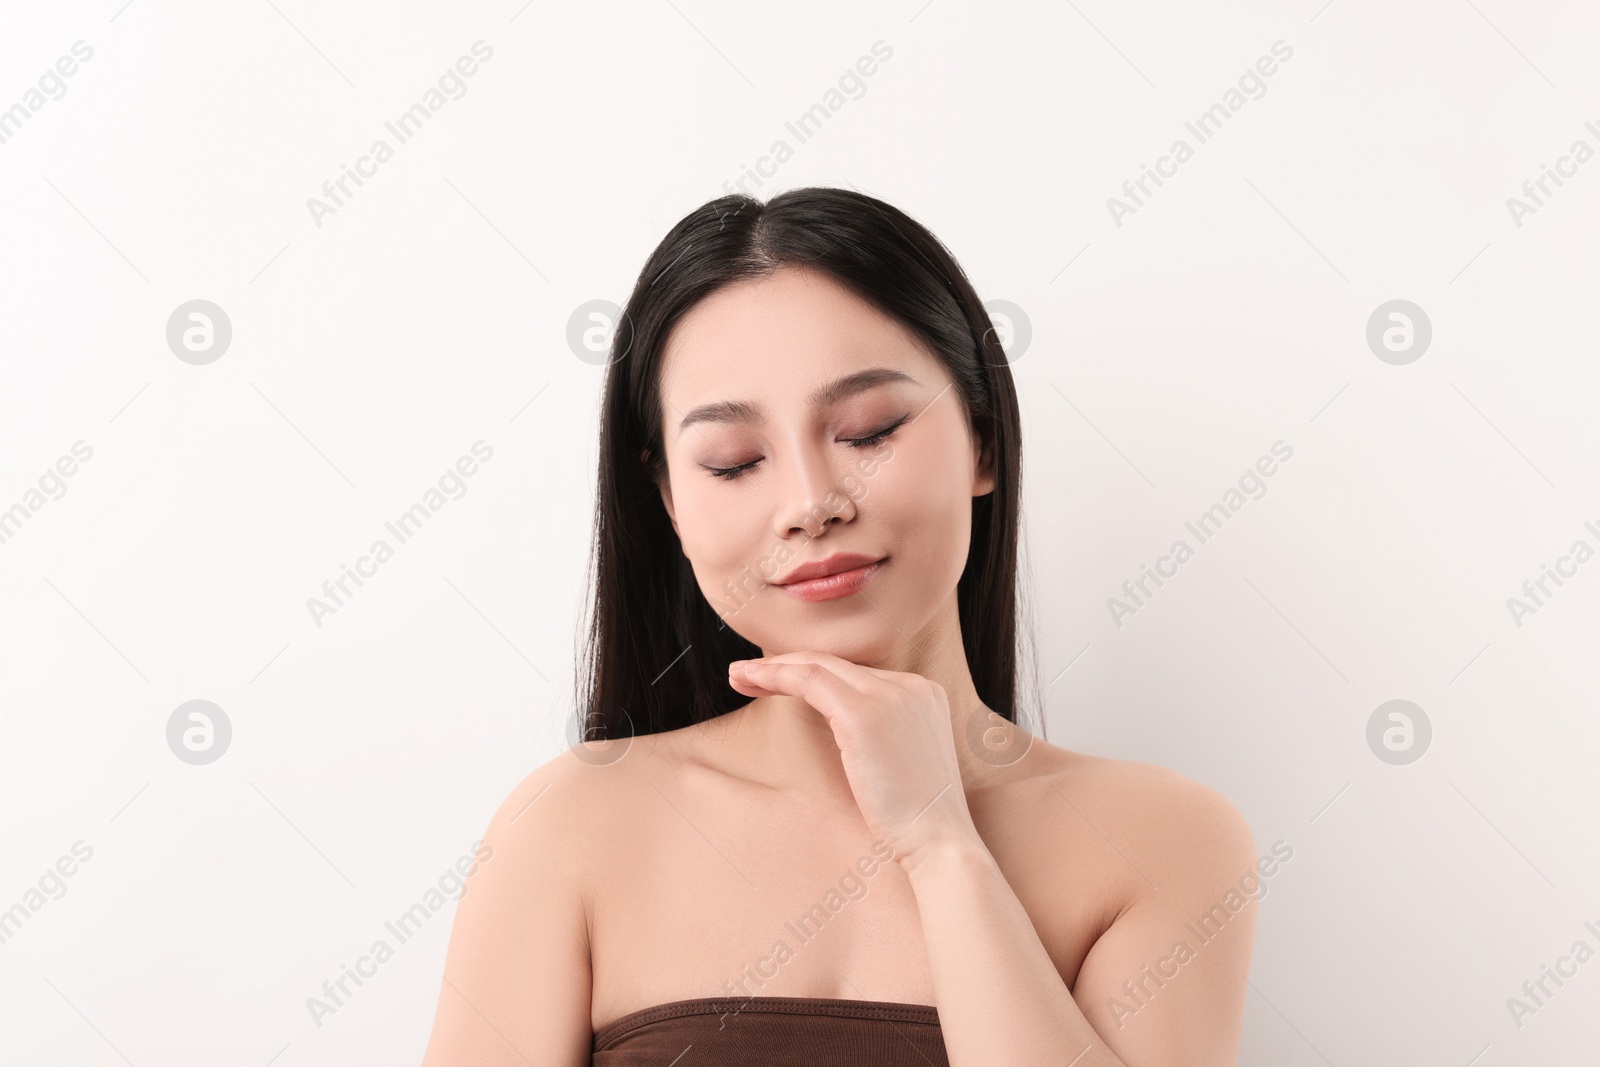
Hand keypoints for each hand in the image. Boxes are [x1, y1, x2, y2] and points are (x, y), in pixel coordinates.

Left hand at [727, 651, 983, 866]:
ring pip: (818, 665)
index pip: (856, 674)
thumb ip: (880, 739)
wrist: (940, 843)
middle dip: (786, 665)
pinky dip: (775, 676)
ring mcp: (890, 694)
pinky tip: (750, 682)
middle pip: (836, 663)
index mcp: (923, 694)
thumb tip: (840, 734)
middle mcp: (910, 685)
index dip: (810, 675)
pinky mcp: (864, 713)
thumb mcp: (903, 765)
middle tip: (746, 675)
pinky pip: (809, 680)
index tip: (777, 684)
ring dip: (773, 668)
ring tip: (738, 677)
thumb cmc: (918, 821)